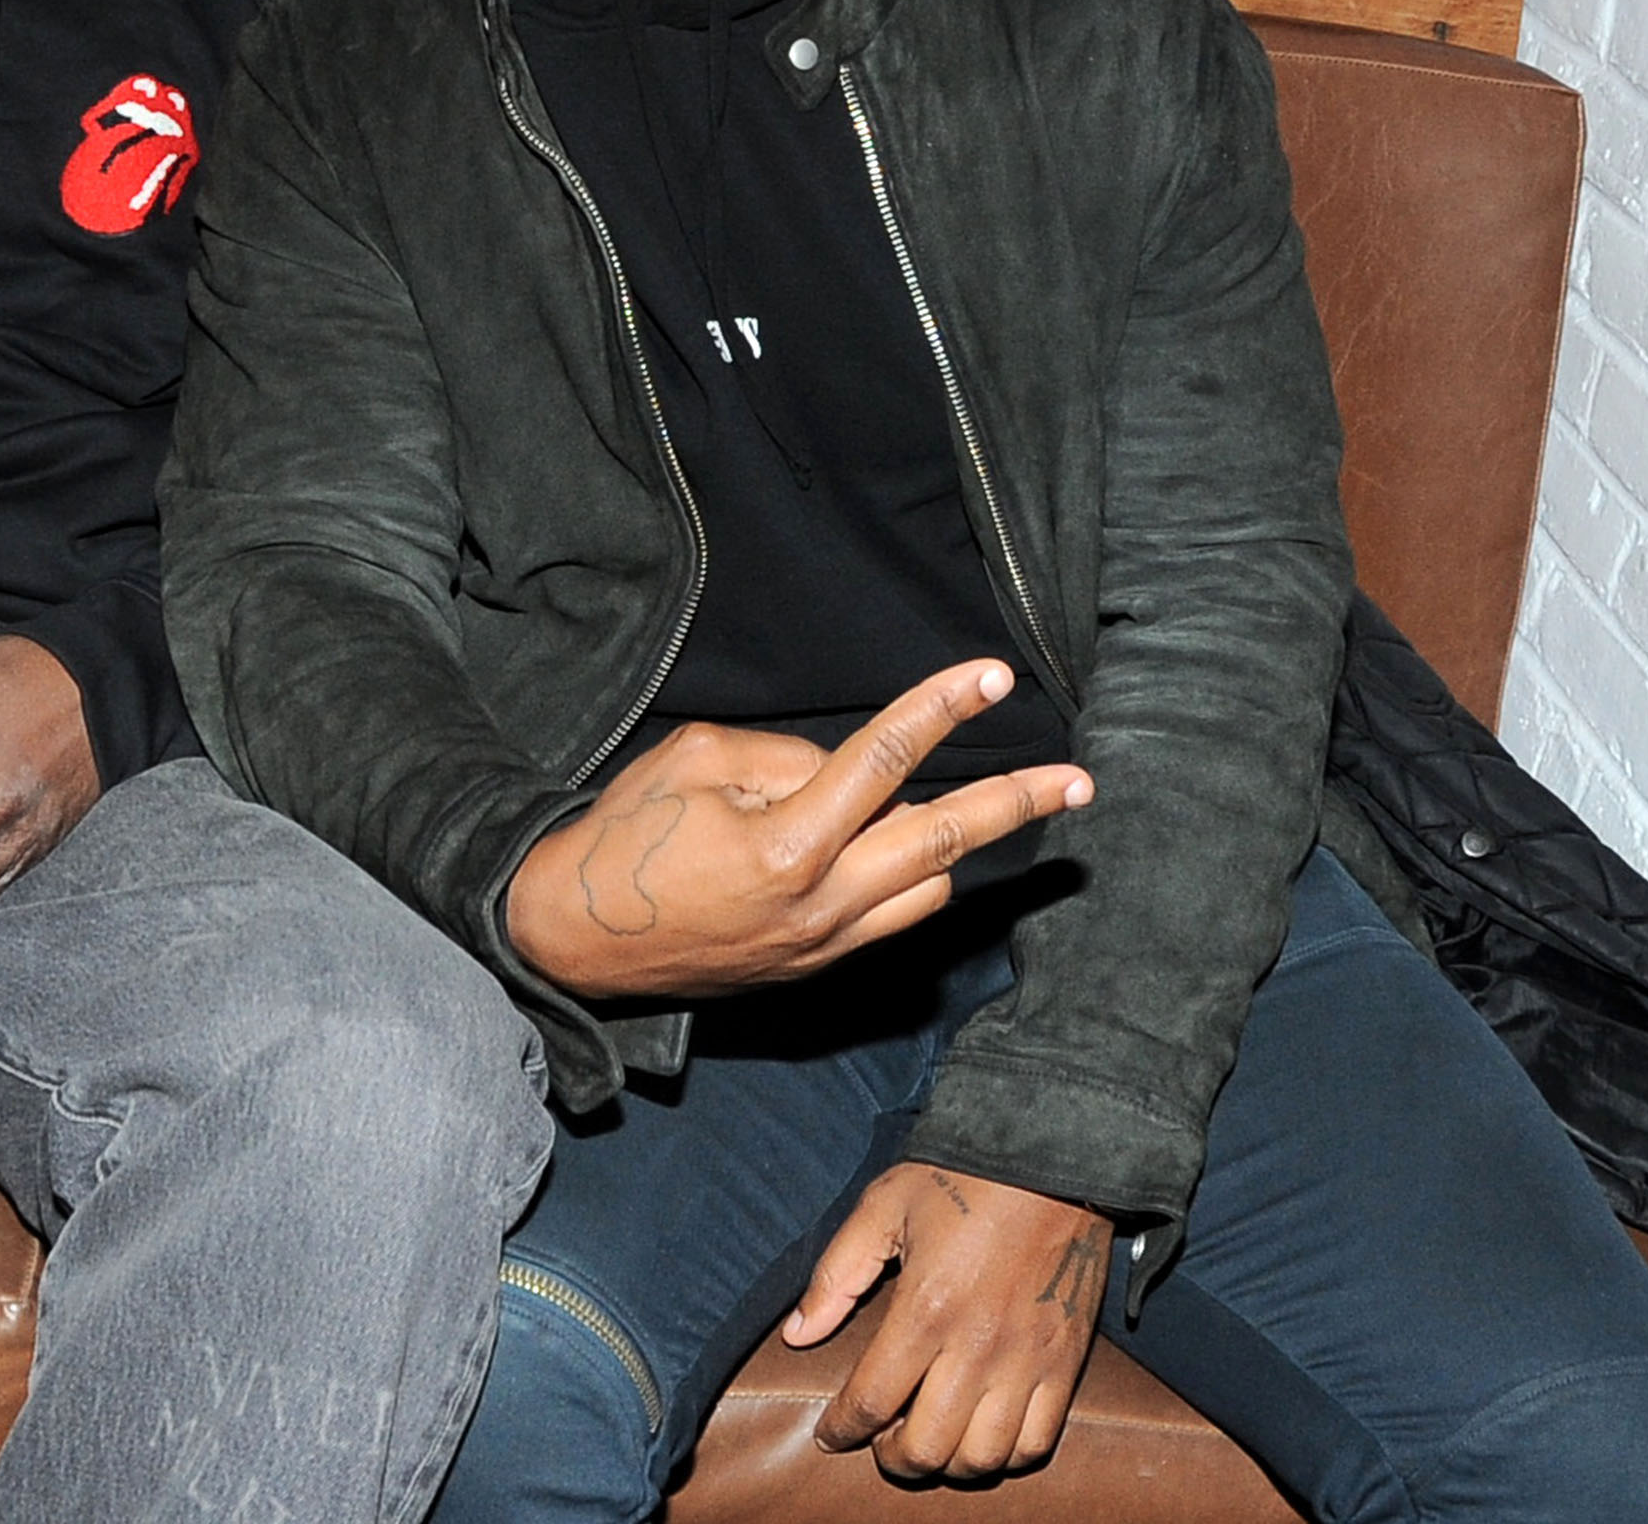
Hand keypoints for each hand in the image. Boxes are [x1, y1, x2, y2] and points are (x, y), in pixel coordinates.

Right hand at [500, 661, 1091, 1000]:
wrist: (570, 939)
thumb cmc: (623, 836)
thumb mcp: (693, 761)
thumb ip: (785, 759)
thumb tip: (847, 771)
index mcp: (788, 844)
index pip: (886, 761)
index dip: (942, 709)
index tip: (993, 678)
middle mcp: (820, 905)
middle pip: (943, 844)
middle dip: (1017, 808)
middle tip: (1078, 782)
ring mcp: (820, 946)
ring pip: (926, 891)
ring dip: (952, 845)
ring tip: (973, 808)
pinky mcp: (810, 970)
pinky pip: (889, 921)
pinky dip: (907, 879)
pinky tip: (907, 853)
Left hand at [788, 1164, 1112, 1480]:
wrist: (1053, 1157)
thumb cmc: (962, 1178)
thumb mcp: (883, 1207)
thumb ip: (836, 1275)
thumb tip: (797, 1335)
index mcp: (925, 1309)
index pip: (872, 1401)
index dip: (842, 1430)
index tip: (829, 1436)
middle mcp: (978, 1346)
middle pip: (927, 1446)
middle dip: (892, 1459)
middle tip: (879, 1443)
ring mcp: (1028, 1360)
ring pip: (983, 1458)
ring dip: (947, 1464)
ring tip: (929, 1440)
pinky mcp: (1066, 1362)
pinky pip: (1038, 1442)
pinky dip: (1005, 1456)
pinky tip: (982, 1435)